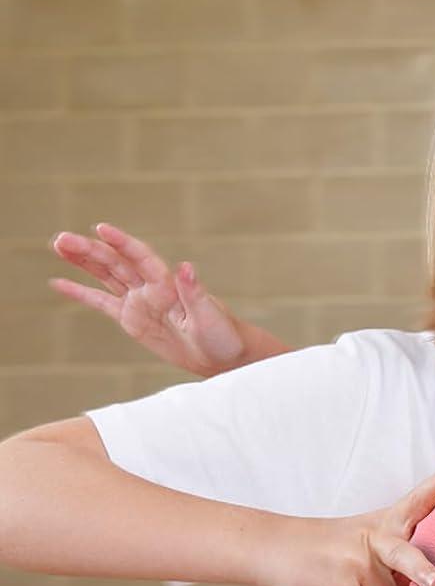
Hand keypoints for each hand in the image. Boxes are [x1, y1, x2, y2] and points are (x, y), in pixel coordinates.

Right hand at [50, 223, 248, 377]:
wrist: (224, 356)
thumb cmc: (223, 335)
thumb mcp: (210, 316)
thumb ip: (195, 292)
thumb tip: (186, 267)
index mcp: (168, 284)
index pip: (140, 257)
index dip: (121, 243)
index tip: (101, 229)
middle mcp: (151, 287)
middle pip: (115, 263)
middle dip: (89, 250)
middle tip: (61, 239)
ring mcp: (139, 301)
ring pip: (105, 276)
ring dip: (82, 261)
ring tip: (58, 246)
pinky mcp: (132, 319)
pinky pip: (101, 302)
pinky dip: (81, 293)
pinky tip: (58, 282)